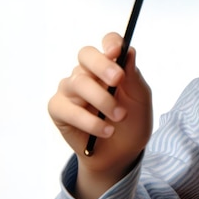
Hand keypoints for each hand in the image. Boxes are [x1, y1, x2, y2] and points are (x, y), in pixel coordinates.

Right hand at [47, 32, 152, 198]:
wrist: (121, 155)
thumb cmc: (131, 123)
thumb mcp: (140, 100)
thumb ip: (134, 76)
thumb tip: (129, 51)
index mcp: (109, 65)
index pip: (107, 43)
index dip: (110, 43)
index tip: (118, 51)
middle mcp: (87, 73)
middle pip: (86, 54)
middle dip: (102, 65)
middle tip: (118, 79)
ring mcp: (70, 89)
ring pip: (78, 82)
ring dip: (102, 100)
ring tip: (119, 117)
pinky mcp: (59, 109)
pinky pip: (68, 109)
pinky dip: (89, 121)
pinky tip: (105, 131)